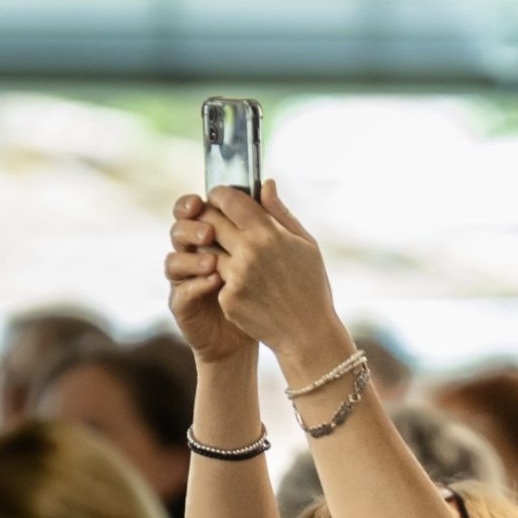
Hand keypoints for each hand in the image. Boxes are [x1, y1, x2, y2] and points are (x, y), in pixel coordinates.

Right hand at [165, 194, 255, 363]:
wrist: (264, 332)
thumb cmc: (267, 288)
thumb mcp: (273, 251)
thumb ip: (269, 218)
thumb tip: (268, 183)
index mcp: (211, 237)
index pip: (195, 212)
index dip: (193, 204)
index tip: (205, 199)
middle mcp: (194, 255)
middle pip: (179, 231)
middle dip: (191, 227)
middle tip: (209, 232)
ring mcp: (186, 280)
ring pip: (174, 260)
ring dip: (191, 257)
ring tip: (213, 261)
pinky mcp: (184, 305)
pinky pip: (181, 291)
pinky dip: (195, 284)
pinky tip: (214, 282)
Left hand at [201, 181, 338, 360]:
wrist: (308, 333)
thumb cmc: (311, 286)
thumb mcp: (306, 245)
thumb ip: (280, 213)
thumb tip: (265, 184)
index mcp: (269, 234)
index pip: (229, 199)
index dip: (220, 194)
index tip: (220, 197)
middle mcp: (248, 252)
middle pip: (210, 220)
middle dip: (209, 217)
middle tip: (214, 221)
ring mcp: (235, 277)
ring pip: (207, 249)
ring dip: (212, 247)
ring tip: (227, 253)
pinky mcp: (227, 298)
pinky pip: (215, 277)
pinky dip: (222, 276)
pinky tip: (240, 283)